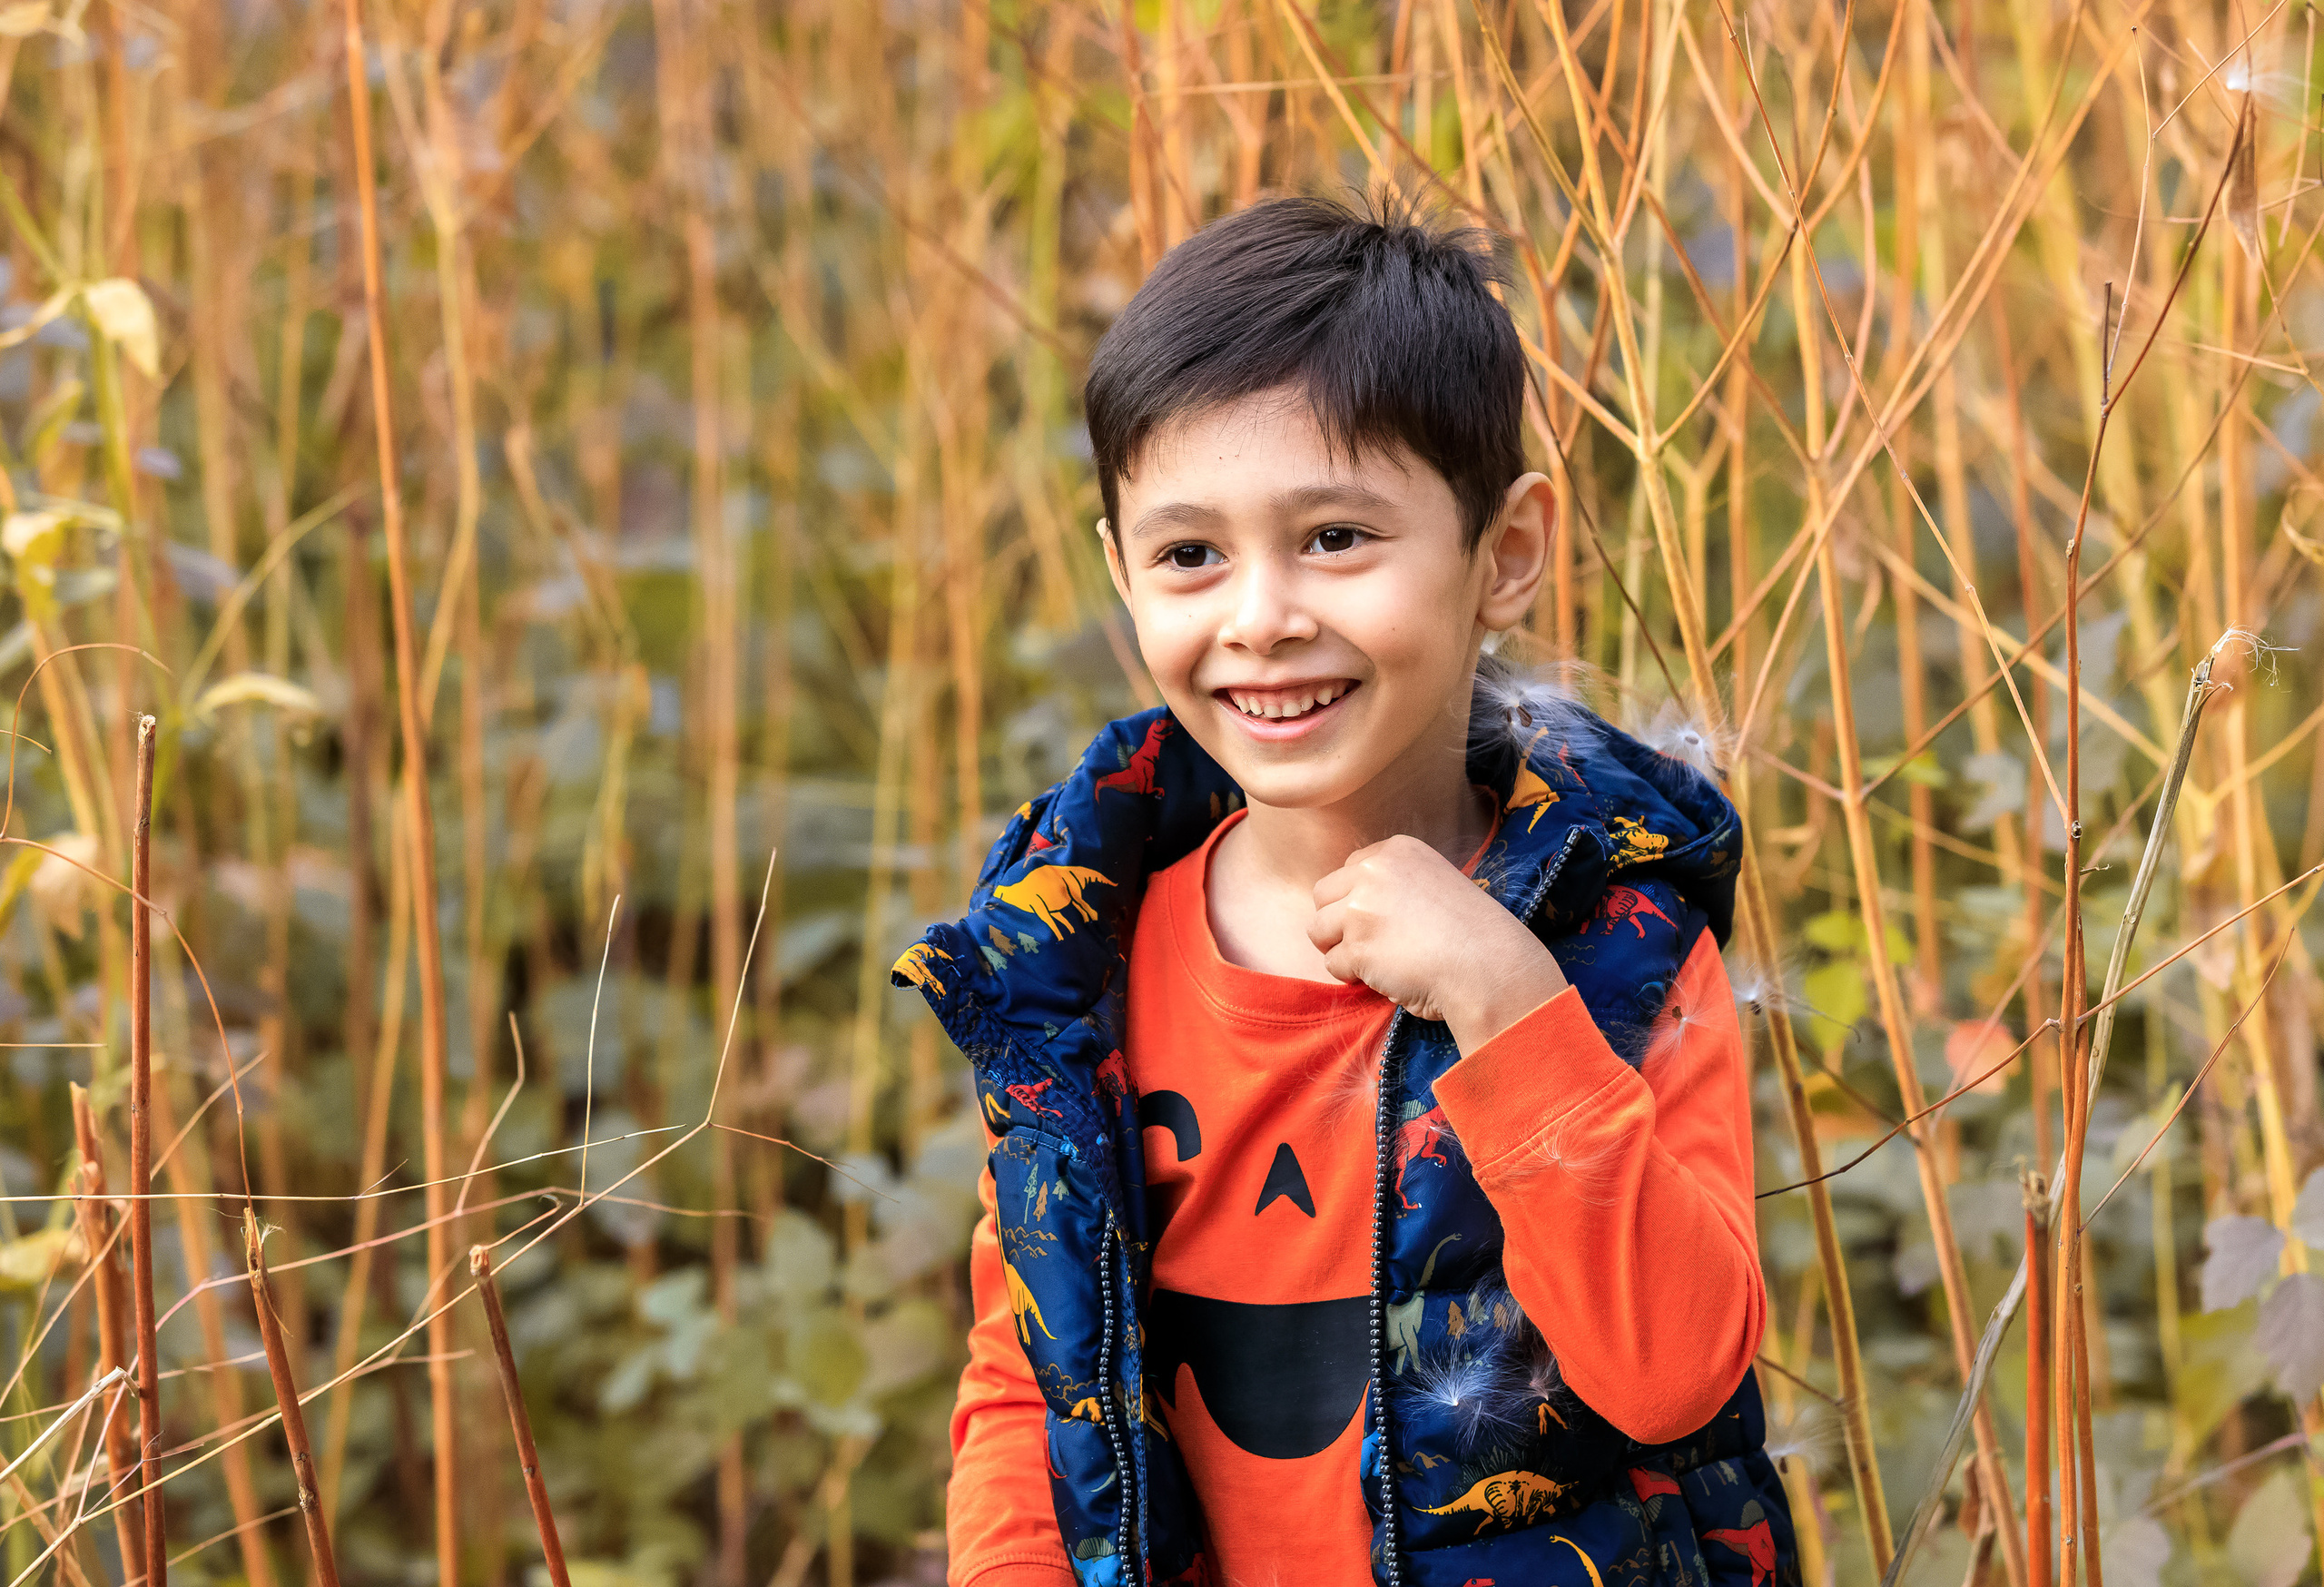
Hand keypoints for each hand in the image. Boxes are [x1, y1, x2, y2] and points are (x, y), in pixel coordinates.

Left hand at [1309, 834, 1569, 1051]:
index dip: (1357, 899)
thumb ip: (1395, 885)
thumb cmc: (1473, 933)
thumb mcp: (1436, 883)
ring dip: (1341, 949)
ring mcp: (1362, 909)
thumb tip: (1352, 904)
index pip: (1349, 869)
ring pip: (1318, 930)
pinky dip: (1353, 977)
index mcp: (1397, 850)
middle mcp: (1374, 872)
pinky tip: (1384, 977)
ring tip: (1374, 962)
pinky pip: (1333, 964)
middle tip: (1368, 944)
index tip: (1381, 919)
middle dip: (1337, 922)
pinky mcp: (1358, 947)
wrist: (1490, 966)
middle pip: (1322, 895)